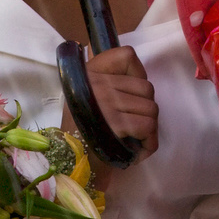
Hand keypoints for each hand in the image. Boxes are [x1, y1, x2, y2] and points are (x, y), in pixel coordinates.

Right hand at [79, 45, 157, 163]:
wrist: (67, 162)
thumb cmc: (80, 132)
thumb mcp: (86, 97)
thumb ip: (107, 81)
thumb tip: (136, 72)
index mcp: (91, 72)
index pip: (128, 55)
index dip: (137, 74)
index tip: (129, 93)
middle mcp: (98, 83)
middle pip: (147, 88)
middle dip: (145, 109)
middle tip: (132, 125)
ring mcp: (107, 103)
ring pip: (152, 109)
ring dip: (148, 128)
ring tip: (133, 139)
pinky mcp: (116, 124)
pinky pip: (148, 127)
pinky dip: (148, 142)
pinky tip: (136, 149)